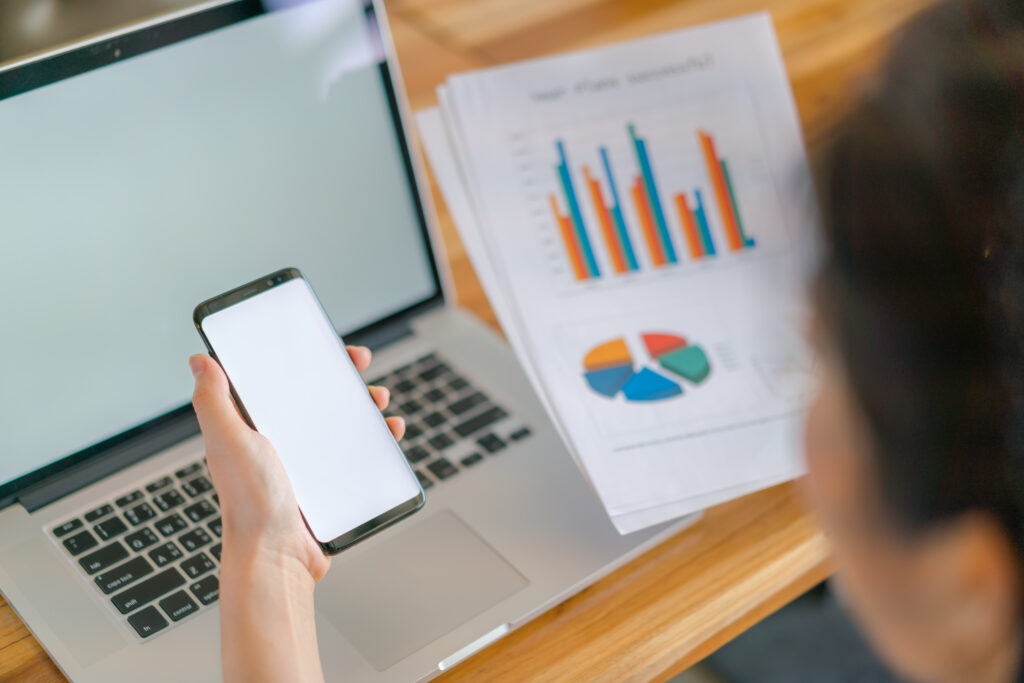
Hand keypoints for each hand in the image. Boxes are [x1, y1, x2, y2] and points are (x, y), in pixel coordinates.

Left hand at [188, 347, 404, 581]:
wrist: (277, 556)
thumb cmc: (250, 502)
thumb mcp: (229, 441)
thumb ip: (213, 400)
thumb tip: (201, 362)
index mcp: (254, 427)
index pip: (280, 381)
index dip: (303, 359)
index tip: (325, 346)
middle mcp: (279, 443)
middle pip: (316, 397)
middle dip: (342, 378)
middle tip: (360, 368)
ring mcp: (305, 463)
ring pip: (341, 422)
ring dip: (364, 407)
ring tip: (378, 402)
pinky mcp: (328, 483)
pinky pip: (355, 453)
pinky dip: (376, 440)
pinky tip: (388, 434)